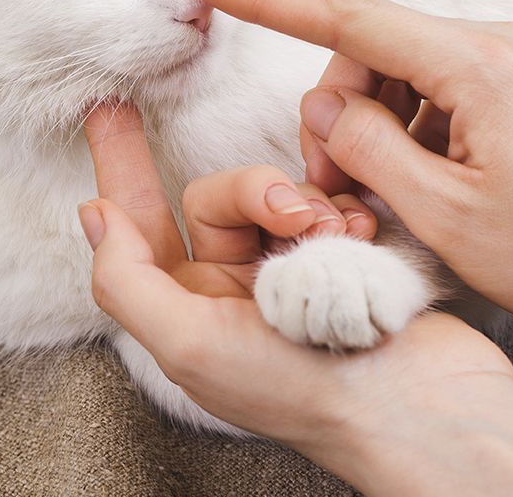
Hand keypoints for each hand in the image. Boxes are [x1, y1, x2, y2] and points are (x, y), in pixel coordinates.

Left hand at [81, 104, 512, 494]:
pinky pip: (330, 200)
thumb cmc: (303, 392)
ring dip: (308, 205)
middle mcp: (237, 288)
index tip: (107, 109)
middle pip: (220, 197)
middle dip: (255, 190)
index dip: (122, 168)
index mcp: (192, 311)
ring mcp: (295, 271)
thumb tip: (93, 215)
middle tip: (293, 212)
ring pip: (279, 195)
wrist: (419, 404)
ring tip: (343, 238)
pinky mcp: (348, 255)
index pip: (142, 225)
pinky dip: (345, 210)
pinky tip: (365, 233)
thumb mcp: (192, 346)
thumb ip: (130, 280)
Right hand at [185, 0, 512, 349]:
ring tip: (387, 197)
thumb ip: (366, 145)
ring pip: (409, 68)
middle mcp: (510, 40)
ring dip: (378, 124)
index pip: (351, 15)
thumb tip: (324, 100)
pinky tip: (432, 182)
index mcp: (483, 66)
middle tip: (334, 189)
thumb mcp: (441, 216)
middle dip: (339, 109)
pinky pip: (448, 84)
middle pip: (376, 48)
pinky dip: (418, 126)